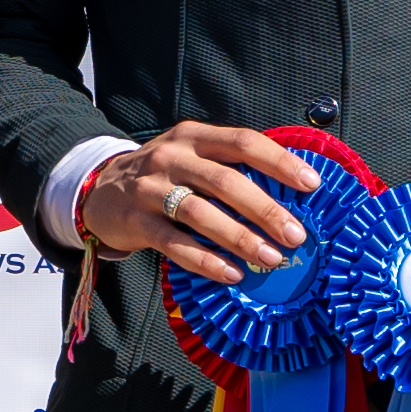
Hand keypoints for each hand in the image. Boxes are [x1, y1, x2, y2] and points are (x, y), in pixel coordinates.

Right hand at [81, 120, 323, 284]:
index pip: (243, 142)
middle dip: (266, 210)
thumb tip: (290, 195)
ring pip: (200, 213)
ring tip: (271, 259)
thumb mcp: (191, 156)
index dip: (280, 162)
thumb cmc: (164, 176)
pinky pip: (174, 244)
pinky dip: (206, 261)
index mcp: (194, 137)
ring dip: (240, 238)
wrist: (99, 190)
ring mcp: (150, 189)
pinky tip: (232, 274)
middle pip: (225, 181)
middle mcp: (171, 157)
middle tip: (296, 235)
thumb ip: (229, 167)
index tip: (312, 185)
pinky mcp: (135, 222)